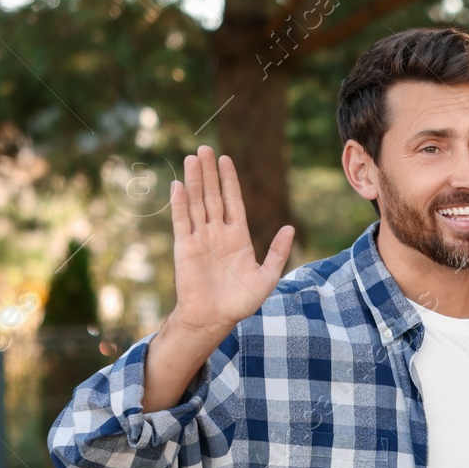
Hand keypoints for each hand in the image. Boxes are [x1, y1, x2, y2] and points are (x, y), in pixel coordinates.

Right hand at [167, 146, 293, 342]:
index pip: (233, 202)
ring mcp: (200, 239)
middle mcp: (218, 234)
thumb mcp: (267, 276)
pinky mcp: (185, 247)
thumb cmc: (241, 302)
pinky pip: (182, 221)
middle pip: (212, 196)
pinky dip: (180, 203)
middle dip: (210, 173)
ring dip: (194, 181)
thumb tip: (290, 228)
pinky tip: (178, 185)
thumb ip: (277, 252)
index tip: (226, 160)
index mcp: (237, 238)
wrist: (215, 318)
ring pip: (197, 203)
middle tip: (205, 149)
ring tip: (192, 158)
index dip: (229, 181)